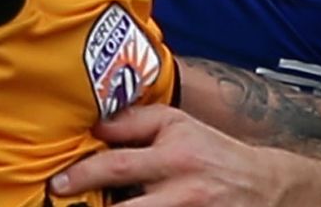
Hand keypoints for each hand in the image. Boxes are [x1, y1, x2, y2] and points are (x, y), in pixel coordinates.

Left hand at [50, 104, 303, 206]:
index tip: (57, 182)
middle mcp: (182, 190)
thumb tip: (95, 126)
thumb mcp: (179, 124)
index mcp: (175, 156)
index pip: (120, 164)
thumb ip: (136, 121)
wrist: (262, 185)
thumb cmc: (211, 151)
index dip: (84, 174)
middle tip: (61, 201)